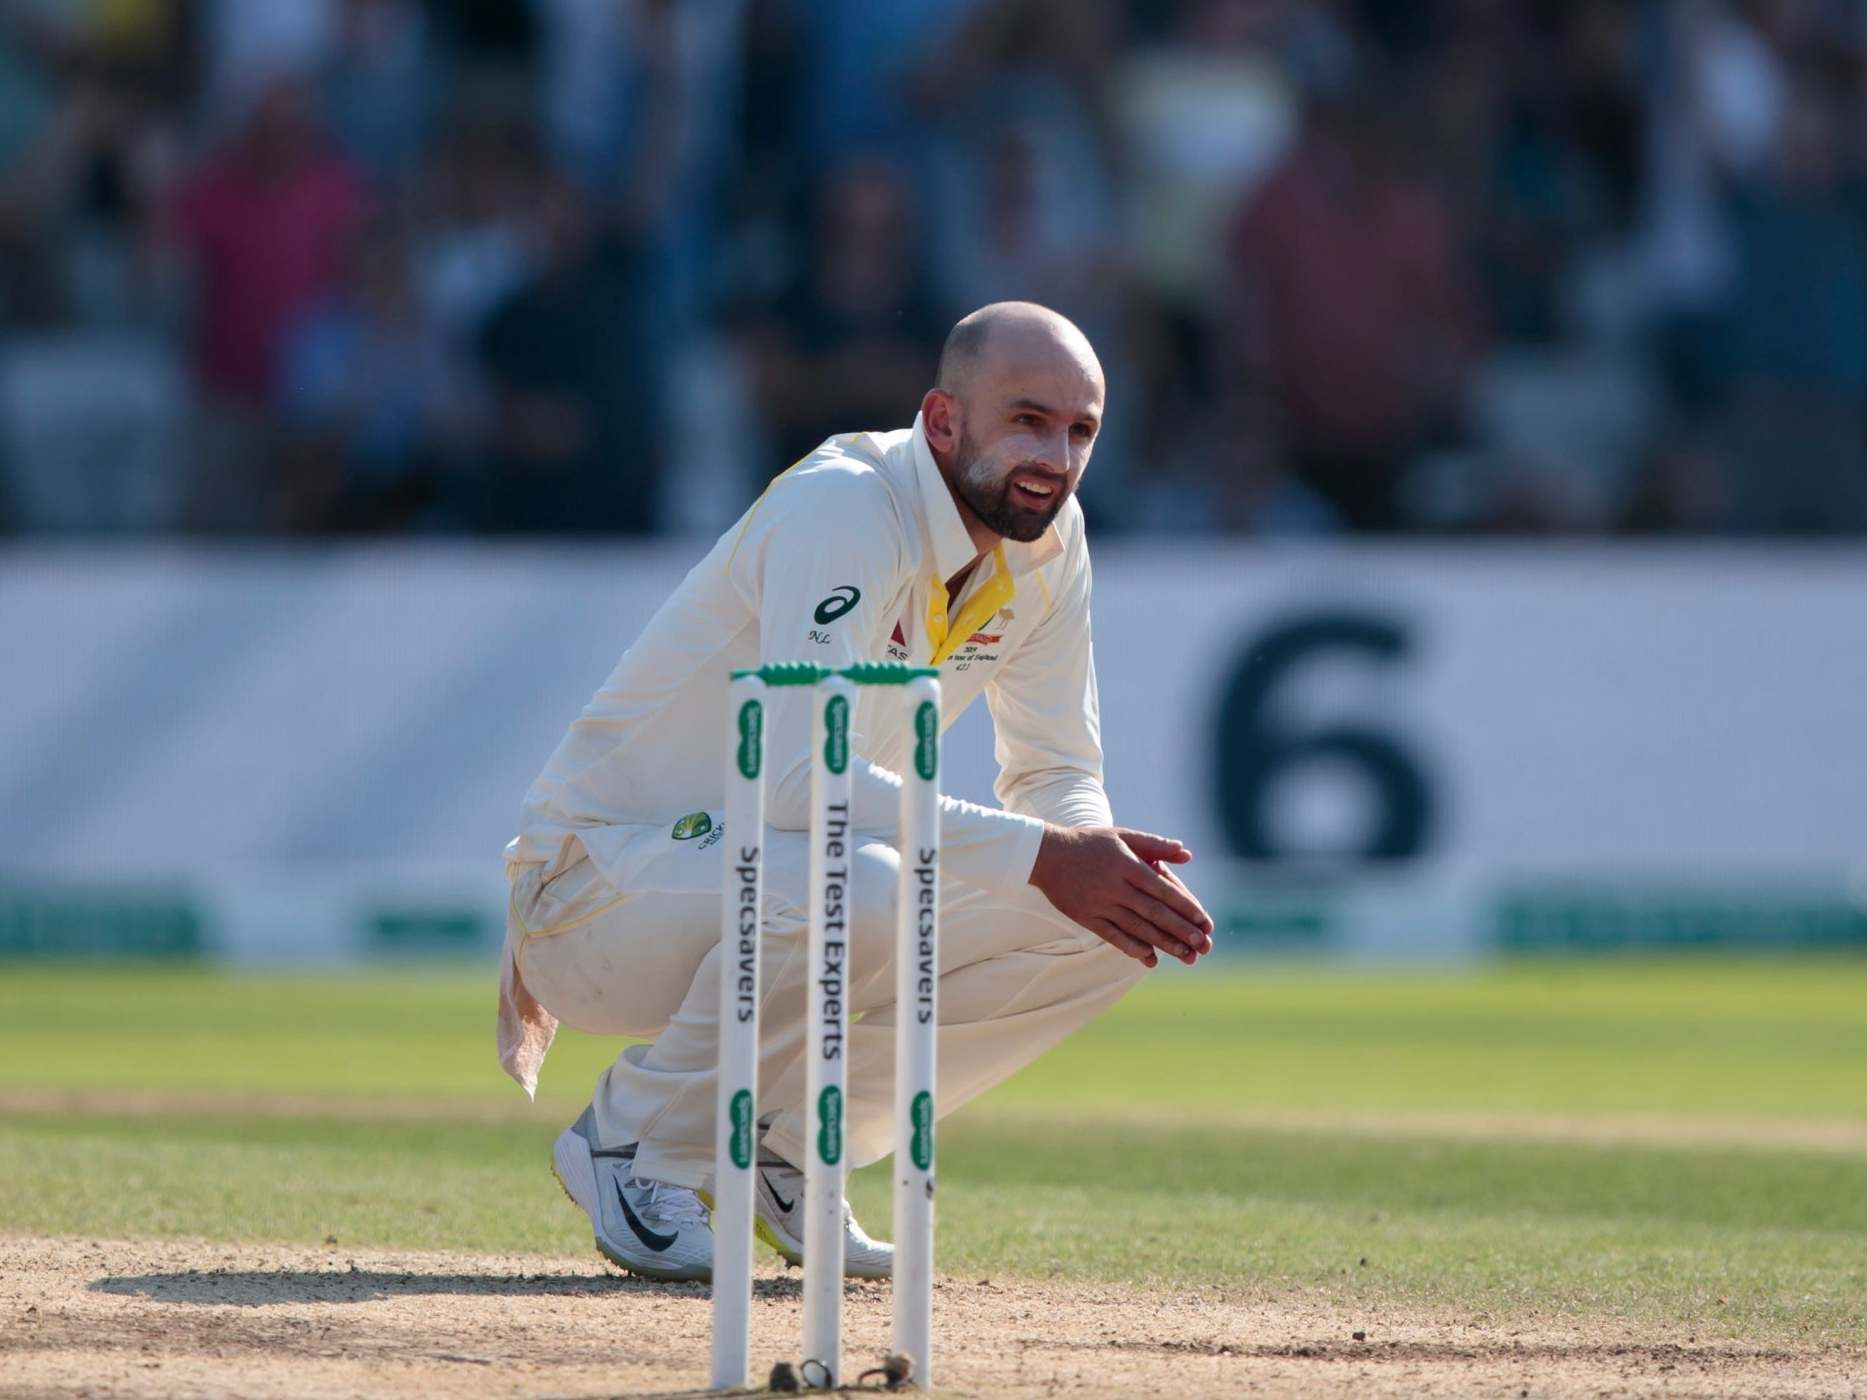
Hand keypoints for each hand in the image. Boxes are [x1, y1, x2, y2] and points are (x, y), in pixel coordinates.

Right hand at [1028, 825, 1215, 967]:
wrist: (1046, 854)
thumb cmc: (1089, 842)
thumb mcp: (1122, 835)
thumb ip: (1155, 845)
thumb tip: (1187, 852)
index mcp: (1126, 864)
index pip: (1163, 889)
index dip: (1185, 906)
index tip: (1204, 920)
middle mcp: (1115, 886)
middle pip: (1153, 912)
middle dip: (1180, 929)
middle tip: (1202, 944)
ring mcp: (1100, 904)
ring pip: (1136, 927)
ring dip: (1162, 943)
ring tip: (1184, 955)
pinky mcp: (1086, 917)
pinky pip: (1112, 936)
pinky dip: (1132, 947)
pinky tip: (1149, 958)